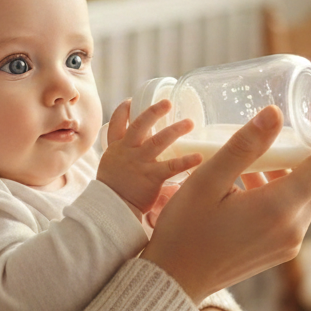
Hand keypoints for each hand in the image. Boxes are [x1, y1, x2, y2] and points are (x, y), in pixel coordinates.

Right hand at [96, 99, 202, 213]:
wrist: (111, 210)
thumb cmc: (114, 191)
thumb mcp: (112, 167)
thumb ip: (126, 155)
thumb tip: (144, 147)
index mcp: (117, 148)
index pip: (116, 123)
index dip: (123, 110)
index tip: (132, 100)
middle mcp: (127, 151)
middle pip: (139, 125)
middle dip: (153, 111)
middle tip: (168, 102)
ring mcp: (139, 163)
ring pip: (158, 141)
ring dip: (175, 130)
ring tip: (190, 122)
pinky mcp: (151, 177)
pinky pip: (171, 166)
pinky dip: (186, 161)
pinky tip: (199, 157)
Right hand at [142, 94, 310, 303]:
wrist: (174, 282)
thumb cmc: (183, 230)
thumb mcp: (207, 180)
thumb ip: (243, 146)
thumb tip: (275, 112)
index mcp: (279, 209)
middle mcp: (293, 229)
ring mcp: (288, 242)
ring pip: (309, 191)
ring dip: (299, 162)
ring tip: (275, 137)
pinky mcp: (279, 248)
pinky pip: (294, 208)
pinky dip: (284, 183)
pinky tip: (255, 172)